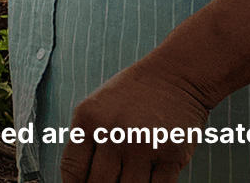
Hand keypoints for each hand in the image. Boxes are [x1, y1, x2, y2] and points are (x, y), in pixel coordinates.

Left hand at [61, 64, 214, 182]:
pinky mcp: (172, 154)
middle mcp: (113, 133)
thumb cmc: (132, 95)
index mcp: (88, 120)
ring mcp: (143, 145)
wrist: (176, 76)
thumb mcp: (96, 108)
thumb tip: (79, 181)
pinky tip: (147, 181)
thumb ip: (86, 141)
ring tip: (126, 180)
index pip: (73, 170)